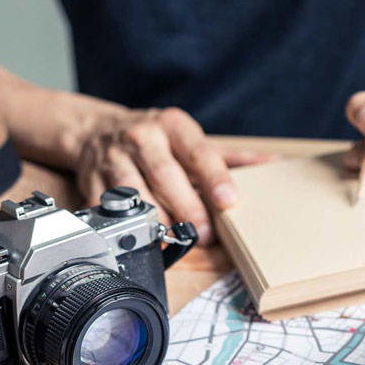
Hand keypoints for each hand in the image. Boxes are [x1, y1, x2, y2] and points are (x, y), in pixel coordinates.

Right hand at [76, 107, 275, 244]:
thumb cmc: (157, 139)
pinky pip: (107, 209)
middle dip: (188, 208)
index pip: (198, 152)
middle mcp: (142, 138)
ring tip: (175, 238)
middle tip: (205, 233)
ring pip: (136, 194)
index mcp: (173, 126)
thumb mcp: (192, 139)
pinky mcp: (91, 180)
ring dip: (157, 221)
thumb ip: (232, 157)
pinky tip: (139, 238)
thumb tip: (273, 166)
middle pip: (166, 176)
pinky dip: (124, 227)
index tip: (228, 200)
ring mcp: (114, 159)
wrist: (96, 131)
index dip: (214, 177)